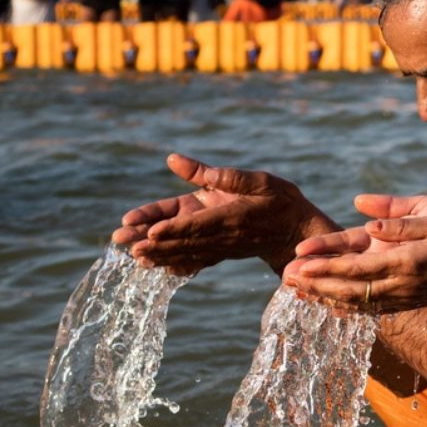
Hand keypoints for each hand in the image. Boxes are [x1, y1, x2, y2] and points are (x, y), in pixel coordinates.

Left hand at [111, 153, 333, 275]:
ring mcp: (223, 248)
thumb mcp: (260, 181)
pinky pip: (197, 260)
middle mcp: (225, 237)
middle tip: (129, 247)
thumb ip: (224, 175)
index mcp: (233, 217)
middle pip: (185, 242)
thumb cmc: (281, 201)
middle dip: (156, 245)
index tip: (152, 233)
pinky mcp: (222, 252)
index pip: (199, 224)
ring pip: (187, 253)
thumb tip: (178, 160)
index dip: (174, 229)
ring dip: (159, 256)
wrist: (298, 232)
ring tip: (134, 258)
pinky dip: (177, 264)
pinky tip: (157, 266)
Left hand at [283, 194, 426, 312]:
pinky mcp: (404, 303)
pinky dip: (343, 306)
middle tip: (285, 276)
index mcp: (406, 260)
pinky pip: (367, 308)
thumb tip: (361, 213)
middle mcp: (400, 285)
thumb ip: (397, 215)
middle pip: (348, 289)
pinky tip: (324, 300)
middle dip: (315, 283)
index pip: (357, 266)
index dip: (326, 264)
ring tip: (296, 289)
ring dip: (323, 296)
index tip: (300, 260)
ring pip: (354, 302)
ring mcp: (402, 298)